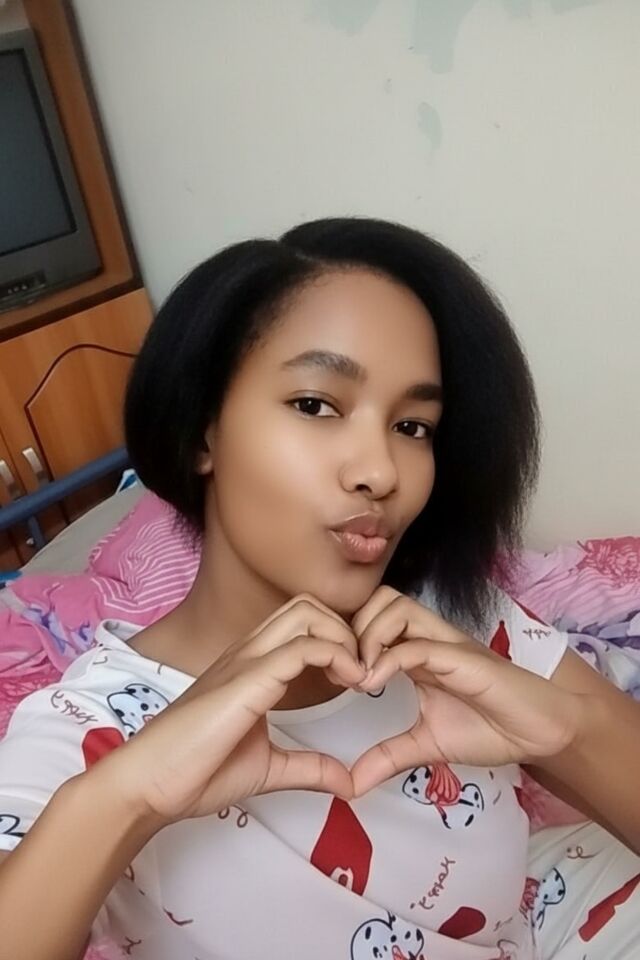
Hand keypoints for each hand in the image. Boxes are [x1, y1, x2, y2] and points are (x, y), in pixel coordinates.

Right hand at [94, 595, 364, 826]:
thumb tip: (347, 782)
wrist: (149, 785)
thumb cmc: (196, 773)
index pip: (301, 622)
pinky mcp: (247, 680)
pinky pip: (301, 648)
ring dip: (343, 637)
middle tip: (360, 673)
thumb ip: (308, 767)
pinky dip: (337, 656)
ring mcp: (246, 661)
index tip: (356, 679)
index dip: (338, 639)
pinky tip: (349, 685)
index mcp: (250, 666)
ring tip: (356, 677)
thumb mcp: (267, 768)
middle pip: (307, 605)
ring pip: (306, 613)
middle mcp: (248, 652)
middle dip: (345, 629)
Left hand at [349, 587, 582, 794]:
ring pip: (395, 606)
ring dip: (368, 636)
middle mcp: (427, 639)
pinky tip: (373, 685)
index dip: (343, 639)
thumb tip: (350, 785)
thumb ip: (388, 757)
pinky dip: (389, 659)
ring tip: (358, 676)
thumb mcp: (426, 745)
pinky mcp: (463, 658)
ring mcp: (445, 644)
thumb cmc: (490, 729)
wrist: (541, 732)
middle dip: (351, 628)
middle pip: (378, 599)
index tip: (327, 676)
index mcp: (415, 652)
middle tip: (339, 670)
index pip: (370, 619)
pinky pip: (419, 645)